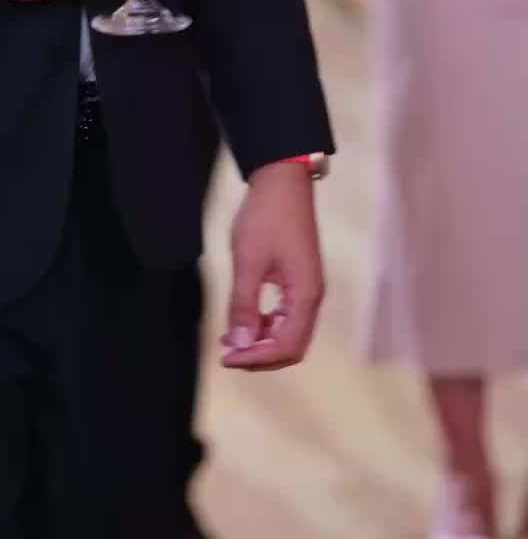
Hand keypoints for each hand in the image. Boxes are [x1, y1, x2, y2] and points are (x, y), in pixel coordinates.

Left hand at [220, 160, 324, 371]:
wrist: (281, 179)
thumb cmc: (266, 217)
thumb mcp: (248, 262)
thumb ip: (243, 305)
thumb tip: (239, 344)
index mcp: (305, 295)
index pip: (286, 347)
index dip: (256, 359)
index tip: (226, 358)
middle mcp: (311, 296)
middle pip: (291, 346)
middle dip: (260, 356)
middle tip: (227, 355)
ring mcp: (306, 287)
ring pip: (287, 332)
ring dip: (260, 341)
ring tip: (229, 341)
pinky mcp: (297, 278)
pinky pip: (284, 315)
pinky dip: (264, 324)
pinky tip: (242, 321)